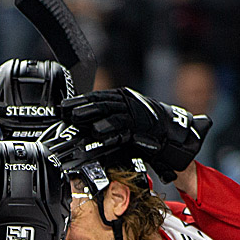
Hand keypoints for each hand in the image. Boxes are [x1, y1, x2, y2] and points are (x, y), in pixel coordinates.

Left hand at [59, 87, 211, 182]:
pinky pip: (122, 130)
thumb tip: (87, 129)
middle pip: (100, 103)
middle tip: (63, 111)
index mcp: (125, 100)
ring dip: (91, 115)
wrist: (177, 141)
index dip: (80, 102)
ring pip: (110, 113)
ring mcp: (136, 115)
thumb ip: (111, 125)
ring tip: (75, 118)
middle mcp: (129, 104)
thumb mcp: (127, 127)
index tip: (63, 107)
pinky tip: (97, 134)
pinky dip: (109, 132)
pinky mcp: (142, 128)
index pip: (99, 98)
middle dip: (80, 107)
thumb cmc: (150, 136)